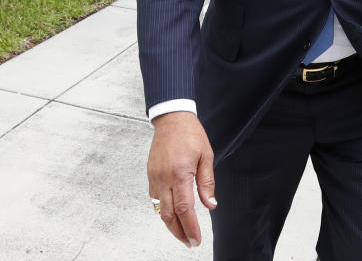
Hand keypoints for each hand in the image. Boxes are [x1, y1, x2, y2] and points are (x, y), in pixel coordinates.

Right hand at [148, 111, 216, 246]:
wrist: (171, 119)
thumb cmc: (191, 134)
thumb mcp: (206, 156)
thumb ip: (207, 182)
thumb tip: (211, 204)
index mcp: (180, 173)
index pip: (184, 209)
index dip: (190, 227)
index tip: (196, 239)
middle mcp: (164, 178)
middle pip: (168, 215)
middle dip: (179, 232)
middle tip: (190, 242)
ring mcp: (155, 178)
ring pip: (159, 210)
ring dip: (170, 224)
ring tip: (183, 233)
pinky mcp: (151, 176)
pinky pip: (155, 199)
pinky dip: (163, 211)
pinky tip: (172, 215)